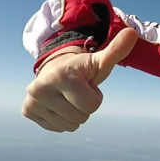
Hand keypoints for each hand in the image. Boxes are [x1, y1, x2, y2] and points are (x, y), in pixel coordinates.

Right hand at [22, 28, 137, 131]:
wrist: (57, 67)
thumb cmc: (83, 68)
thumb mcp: (100, 60)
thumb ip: (117, 49)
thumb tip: (132, 32)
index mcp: (62, 76)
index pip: (92, 106)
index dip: (95, 97)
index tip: (87, 85)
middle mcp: (41, 88)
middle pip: (80, 117)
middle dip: (84, 107)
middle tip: (77, 91)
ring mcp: (32, 100)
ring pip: (69, 126)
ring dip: (74, 114)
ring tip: (69, 97)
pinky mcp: (27, 110)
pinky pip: (56, 128)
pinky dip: (62, 119)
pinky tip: (59, 103)